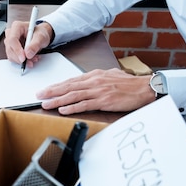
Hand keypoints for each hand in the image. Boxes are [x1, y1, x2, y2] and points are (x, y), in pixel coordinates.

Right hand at [4, 20, 53, 67]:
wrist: (40, 36)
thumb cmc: (40, 33)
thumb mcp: (41, 37)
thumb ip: (35, 45)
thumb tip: (28, 53)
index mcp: (17, 26)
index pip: (12, 39)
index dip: (17, 50)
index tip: (23, 58)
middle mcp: (11, 33)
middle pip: (10, 48)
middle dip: (20, 57)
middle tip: (30, 61)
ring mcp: (9, 41)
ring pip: (10, 54)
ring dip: (21, 60)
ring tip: (33, 58)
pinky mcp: (11, 49)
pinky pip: (13, 58)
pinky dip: (21, 61)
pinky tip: (29, 58)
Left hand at [36, 68, 155, 113]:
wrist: (145, 88)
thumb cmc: (129, 84)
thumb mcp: (110, 77)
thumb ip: (97, 80)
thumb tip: (86, 83)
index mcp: (94, 75)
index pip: (71, 81)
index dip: (57, 85)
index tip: (46, 89)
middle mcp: (94, 81)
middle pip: (68, 87)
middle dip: (52, 91)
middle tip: (39, 95)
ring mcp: (99, 91)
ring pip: (73, 95)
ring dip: (58, 100)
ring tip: (46, 104)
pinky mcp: (104, 101)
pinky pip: (85, 104)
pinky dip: (72, 107)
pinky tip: (63, 110)